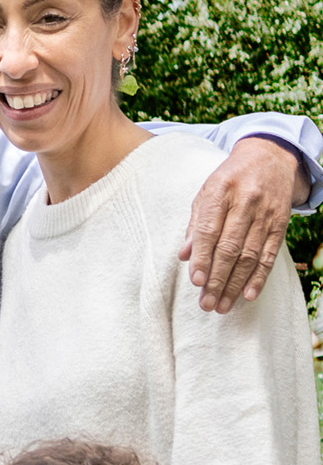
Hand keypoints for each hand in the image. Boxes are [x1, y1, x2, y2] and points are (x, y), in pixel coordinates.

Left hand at [180, 135, 304, 311]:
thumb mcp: (205, 193)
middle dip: (218, 279)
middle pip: (230, 248)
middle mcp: (245, 203)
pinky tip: (248, 295)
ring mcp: (266, 214)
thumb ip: (195, 224)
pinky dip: (259, 277)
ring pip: (250, 255)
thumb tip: (184, 256)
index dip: (203, 258)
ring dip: (236, 284)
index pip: (209, 231)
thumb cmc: (228, 180)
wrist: (269, 158)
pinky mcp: (281, 223)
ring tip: (223, 305)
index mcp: (219, 192)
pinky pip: (270, 254)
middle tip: (206, 303)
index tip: (196, 281)